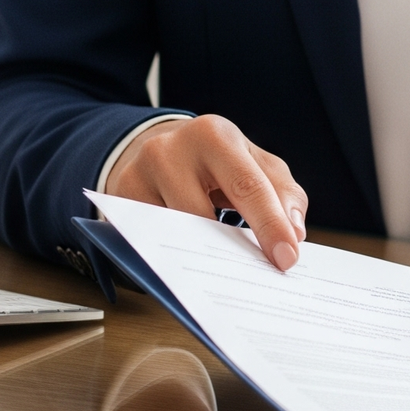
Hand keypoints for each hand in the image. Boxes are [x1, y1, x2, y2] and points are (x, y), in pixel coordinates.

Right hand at [106, 115, 308, 271]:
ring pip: (172, 232)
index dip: (270, 225)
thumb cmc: (216, 161)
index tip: (288, 259)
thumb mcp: (255, 162)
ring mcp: (137, 175)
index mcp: (215, 135)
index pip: (247, 185)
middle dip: (234, 249)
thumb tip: (294, 232)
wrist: (158, 148)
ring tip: (229, 275)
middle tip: (260, 275)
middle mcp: (170, 150)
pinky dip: (173, 257)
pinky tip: (193, 268)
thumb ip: (283, 192)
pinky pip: (148, 241)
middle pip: (203, 214)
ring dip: (201, 257)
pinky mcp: (116, 201)